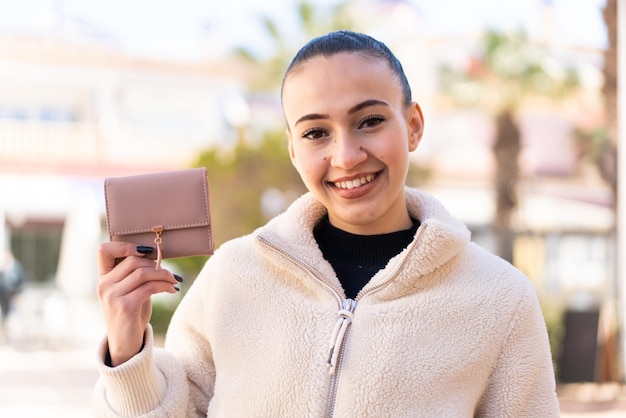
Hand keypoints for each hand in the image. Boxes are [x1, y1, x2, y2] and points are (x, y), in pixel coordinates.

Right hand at [96, 241, 180, 365]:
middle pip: (133, 261)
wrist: (125, 344)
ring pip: (143, 272)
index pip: (104, 249)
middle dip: (156, 264)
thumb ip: (137, 274)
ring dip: (164, 274)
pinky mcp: (124, 307)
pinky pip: (149, 287)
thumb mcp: (131, 291)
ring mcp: (111, 296)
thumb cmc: (131, 314)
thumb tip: (159, 257)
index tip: (146, 252)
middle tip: (170, 273)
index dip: (125, 245)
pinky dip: (164, 286)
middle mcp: (103, 285)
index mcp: (103, 278)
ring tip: (174, 281)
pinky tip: (172, 290)